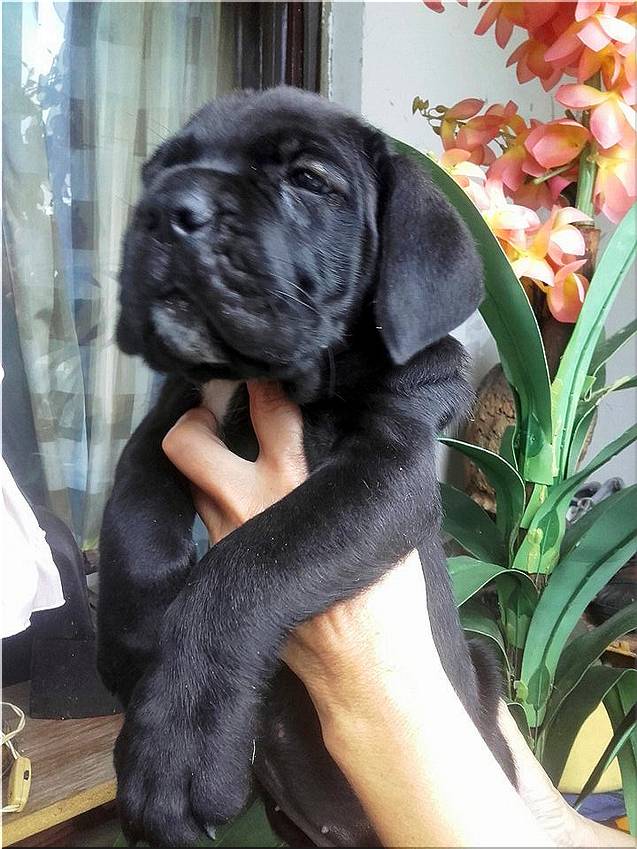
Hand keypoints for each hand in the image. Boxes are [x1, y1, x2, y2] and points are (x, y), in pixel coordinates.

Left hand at [163, 383, 441, 731]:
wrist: (360, 656)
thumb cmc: (382, 583)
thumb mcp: (381, 507)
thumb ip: (354, 461)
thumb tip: (350, 424)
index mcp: (296, 478)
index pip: (268, 405)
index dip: (261, 379)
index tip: (264, 370)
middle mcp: (249, 500)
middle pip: (189, 440)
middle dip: (195, 415)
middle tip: (215, 408)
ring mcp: (225, 535)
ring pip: (187, 479)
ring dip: (200, 460)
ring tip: (225, 450)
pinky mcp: (221, 566)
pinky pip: (201, 517)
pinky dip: (211, 499)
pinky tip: (236, 499)